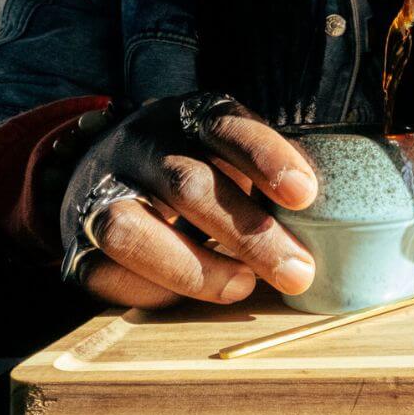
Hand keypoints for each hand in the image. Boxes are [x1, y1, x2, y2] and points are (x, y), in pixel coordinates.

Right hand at [60, 97, 317, 308]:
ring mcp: (100, 192)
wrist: (106, 168)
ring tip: (242, 286)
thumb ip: (275, 177)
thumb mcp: (234, 153)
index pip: (227, 127)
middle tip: (297, 271)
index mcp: (188, 116)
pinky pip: (105, 272)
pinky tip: (190, 298)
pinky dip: (153, 290)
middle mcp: (141, 146)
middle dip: (249, 233)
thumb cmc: (200, 167)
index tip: (306, 194)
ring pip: (132, 230)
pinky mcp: (76, 244)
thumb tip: (338, 222)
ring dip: (195, 268)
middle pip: (189, 184)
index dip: (266, 158)